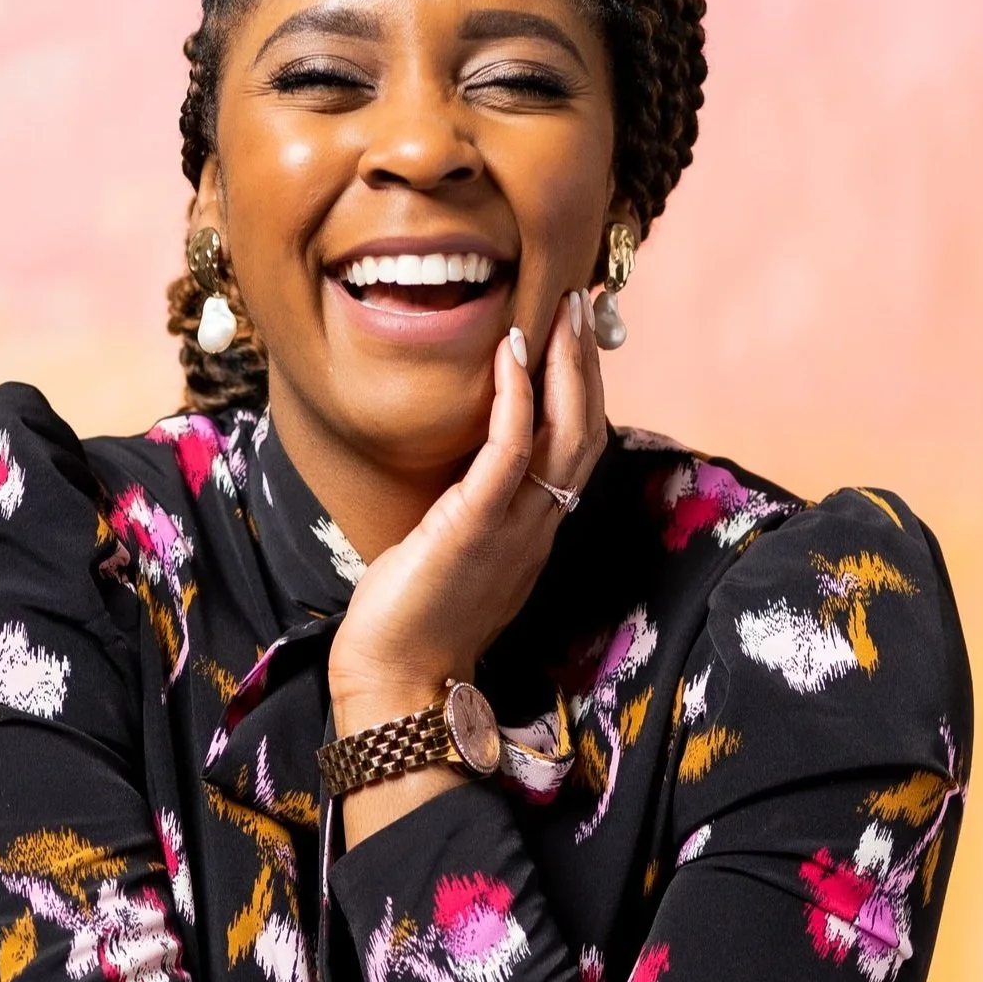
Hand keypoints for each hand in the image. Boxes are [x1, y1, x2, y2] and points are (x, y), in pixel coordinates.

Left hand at [328, 288, 607, 732]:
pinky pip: (511, 452)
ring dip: (568, 365)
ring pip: (565, 435)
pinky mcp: (476, 527)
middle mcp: (538, 528)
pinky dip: (517, 397)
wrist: (395, 680)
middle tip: (581, 301)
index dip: (583, 389)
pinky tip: (513, 351)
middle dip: (587, 363)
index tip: (574, 336)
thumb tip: (460, 470)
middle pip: (586, 432)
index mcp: (535, 533)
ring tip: (562, 309)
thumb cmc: (411, 622)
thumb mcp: (453, 552)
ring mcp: (514, 529)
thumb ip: (471, 511)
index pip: (576, 449)